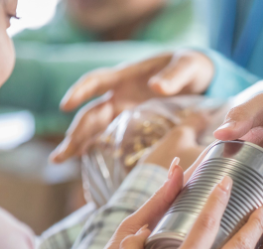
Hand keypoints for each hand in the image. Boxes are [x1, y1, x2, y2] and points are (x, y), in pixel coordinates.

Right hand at [51, 51, 213, 162]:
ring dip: (80, 145)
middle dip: (74, 133)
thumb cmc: (192, 68)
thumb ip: (174, 75)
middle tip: (58, 155)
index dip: (80, 91)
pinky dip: (102, 152)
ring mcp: (126, 113)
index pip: (96, 81)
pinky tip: (92, 168)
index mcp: (127, 78)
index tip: (65, 105)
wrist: (203, 80)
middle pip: (91, 114)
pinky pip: (115, 140)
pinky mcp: (136, 128)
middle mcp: (120, 97)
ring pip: (97, 130)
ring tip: (60, 161)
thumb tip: (156, 87)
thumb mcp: (188, 66)